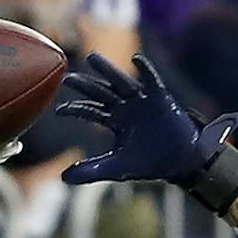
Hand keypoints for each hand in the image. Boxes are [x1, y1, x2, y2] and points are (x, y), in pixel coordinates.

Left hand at [60, 52, 237, 188]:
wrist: (179, 162)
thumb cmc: (148, 162)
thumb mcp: (116, 168)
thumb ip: (91, 171)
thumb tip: (62, 178)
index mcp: (116, 120)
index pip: (91, 110)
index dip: (76, 109)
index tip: (59, 111)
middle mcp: (126, 107)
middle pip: (102, 92)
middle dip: (86, 85)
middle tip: (68, 78)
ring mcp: (143, 101)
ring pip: (122, 82)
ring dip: (108, 71)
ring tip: (92, 59)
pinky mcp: (161, 99)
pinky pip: (153, 82)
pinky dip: (146, 71)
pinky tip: (136, 60)